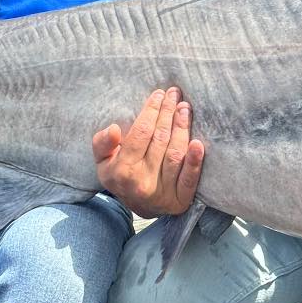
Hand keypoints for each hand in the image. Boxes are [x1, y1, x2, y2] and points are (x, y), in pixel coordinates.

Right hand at [93, 87, 203, 216]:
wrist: (139, 208)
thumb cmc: (120, 176)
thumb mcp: (103, 161)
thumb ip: (102, 144)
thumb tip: (114, 128)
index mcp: (122, 170)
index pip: (140, 134)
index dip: (151, 111)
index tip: (159, 94)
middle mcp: (142, 182)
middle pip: (160, 140)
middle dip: (168, 113)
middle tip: (175, 94)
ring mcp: (162, 193)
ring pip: (175, 154)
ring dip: (182, 128)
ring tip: (185, 108)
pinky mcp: (180, 201)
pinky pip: (189, 180)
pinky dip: (195, 162)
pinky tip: (199, 144)